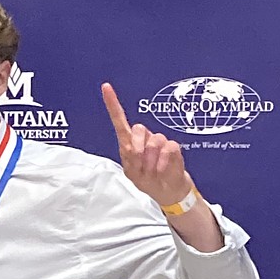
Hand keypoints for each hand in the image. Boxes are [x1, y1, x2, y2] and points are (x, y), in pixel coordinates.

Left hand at [102, 83, 191, 207]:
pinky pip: (168, 149)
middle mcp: (144, 138)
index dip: (113, 104)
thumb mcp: (134, 174)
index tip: (106, 87)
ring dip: (152, 160)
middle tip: (142, 166)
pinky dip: (163, 163)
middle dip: (139, 149)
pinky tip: (162, 170)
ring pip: (154, 141)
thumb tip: (139, 149)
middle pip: (139, 129)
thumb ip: (132, 159)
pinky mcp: (173, 147)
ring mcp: (159, 141)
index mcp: (129, 143)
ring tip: (153, 170)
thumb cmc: (149, 181)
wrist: (168, 191)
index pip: (119, 120)